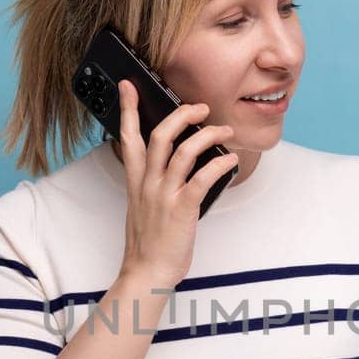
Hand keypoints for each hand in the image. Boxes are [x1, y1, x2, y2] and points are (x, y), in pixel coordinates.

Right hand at [111, 79, 238, 287]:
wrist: (147, 273)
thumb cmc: (149, 244)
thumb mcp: (143, 208)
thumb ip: (154, 185)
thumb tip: (178, 169)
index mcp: (137, 182)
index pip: (128, 137)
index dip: (129, 109)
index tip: (129, 86)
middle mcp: (148, 184)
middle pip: (160, 135)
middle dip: (181, 114)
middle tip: (199, 107)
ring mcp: (164, 195)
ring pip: (183, 151)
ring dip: (207, 134)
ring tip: (224, 130)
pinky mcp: (182, 209)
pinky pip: (203, 178)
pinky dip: (219, 164)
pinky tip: (230, 160)